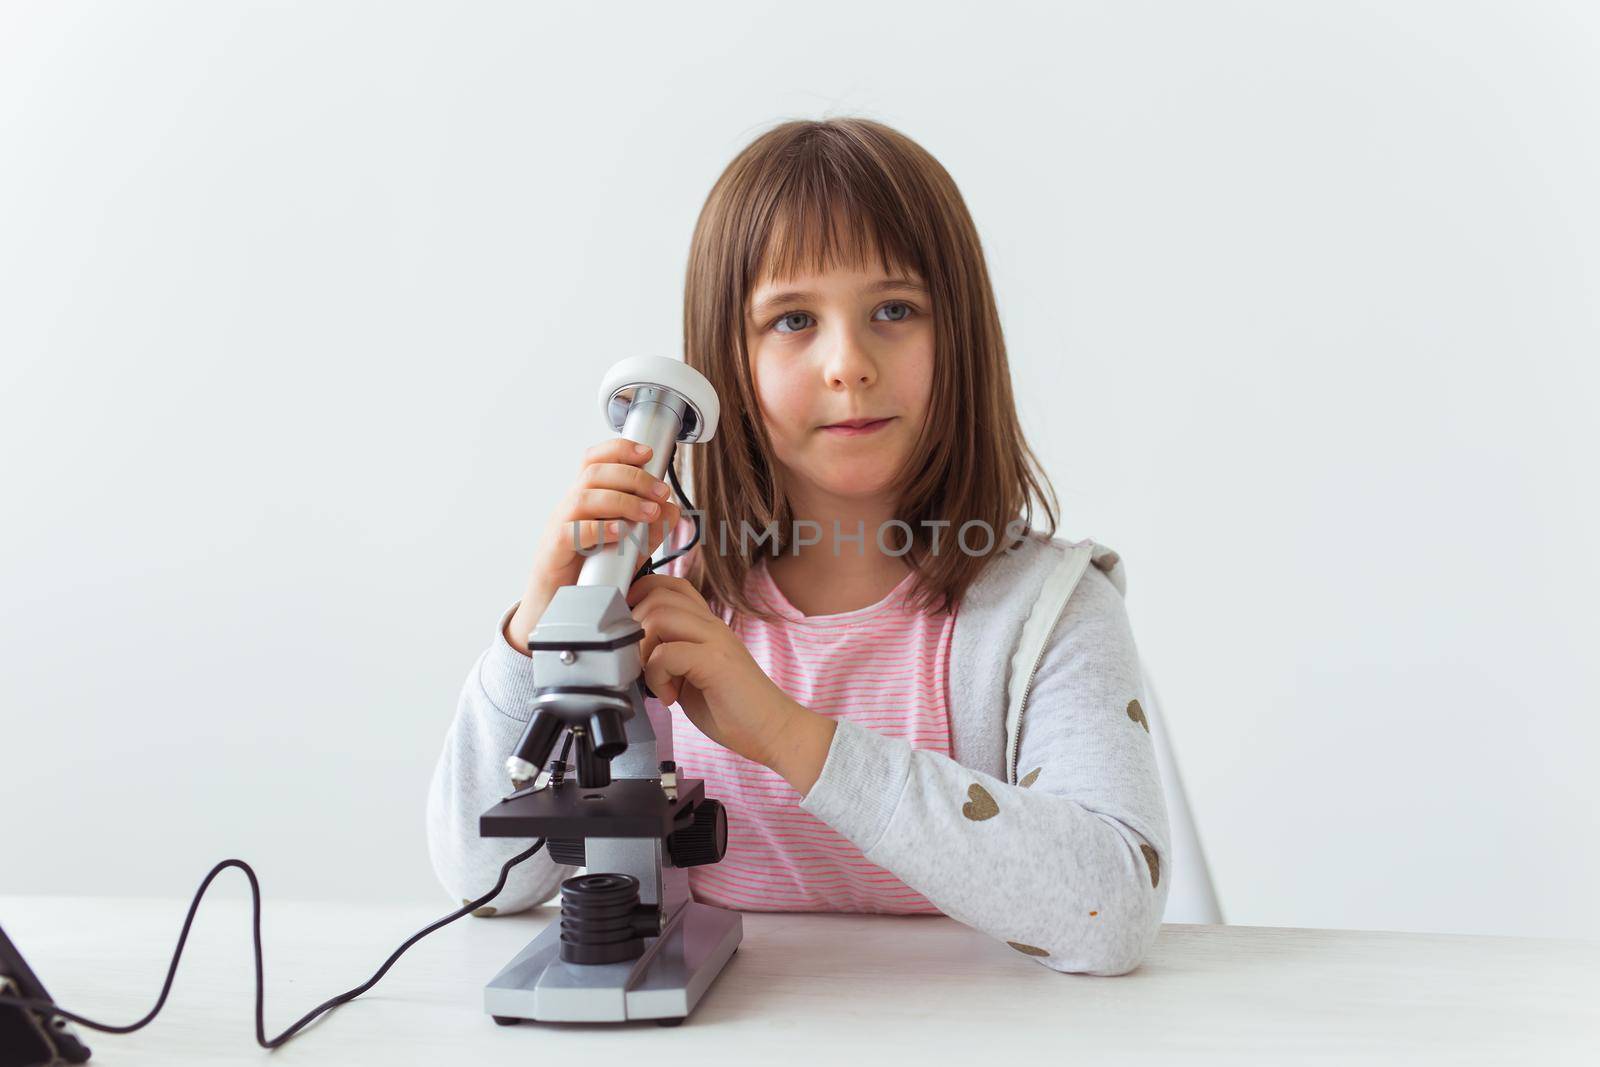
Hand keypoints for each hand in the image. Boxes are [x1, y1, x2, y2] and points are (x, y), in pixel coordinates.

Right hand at [506, 436, 683, 653]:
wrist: (557, 609)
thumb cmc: (589, 573)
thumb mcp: (628, 548)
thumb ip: (651, 529)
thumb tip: (672, 509)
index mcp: (585, 498)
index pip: (595, 460)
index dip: (620, 450)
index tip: (648, 453)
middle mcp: (570, 507)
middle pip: (595, 472)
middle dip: (633, 477)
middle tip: (661, 492)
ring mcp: (559, 526)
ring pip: (584, 496)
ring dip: (623, 500)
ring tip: (649, 512)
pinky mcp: (554, 552)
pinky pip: (572, 532)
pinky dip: (600, 528)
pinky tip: (621, 532)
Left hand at [626, 572, 804, 769]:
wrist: (772, 731)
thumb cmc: (732, 708)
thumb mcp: (692, 674)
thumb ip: (669, 657)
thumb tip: (631, 654)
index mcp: (707, 625)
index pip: (671, 585)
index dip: (642, 594)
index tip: (629, 625)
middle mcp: (712, 625)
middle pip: (658, 596)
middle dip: (635, 628)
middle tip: (638, 663)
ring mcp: (715, 640)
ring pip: (659, 616)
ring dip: (643, 651)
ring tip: (654, 681)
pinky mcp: (716, 662)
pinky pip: (667, 653)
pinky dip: (656, 676)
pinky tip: (668, 697)